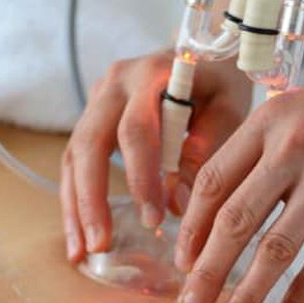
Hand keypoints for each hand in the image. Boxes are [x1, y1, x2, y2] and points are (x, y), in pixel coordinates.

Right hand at [61, 51, 251, 260]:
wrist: (201, 52)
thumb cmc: (221, 81)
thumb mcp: (229, 106)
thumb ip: (207, 148)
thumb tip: (178, 203)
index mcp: (151, 75)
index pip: (137, 131)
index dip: (142, 177)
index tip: (154, 219)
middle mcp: (115, 84)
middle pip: (90, 144)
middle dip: (92, 199)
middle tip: (100, 244)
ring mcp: (97, 99)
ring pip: (74, 156)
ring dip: (75, 206)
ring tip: (81, 250)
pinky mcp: (93, 118)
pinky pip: (76, 161)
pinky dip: (76, 199)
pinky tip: (80, 234)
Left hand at [174, 41, 303, 302]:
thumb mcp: (292, 113)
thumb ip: (256, 153)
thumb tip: (218, 210)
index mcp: (265, 123)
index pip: (212, 182)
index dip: (191, 227)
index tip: (182, 262)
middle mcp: (291, 146)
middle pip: (235, 220)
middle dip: (208, 270)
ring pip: (277, 246)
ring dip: (249, 293)